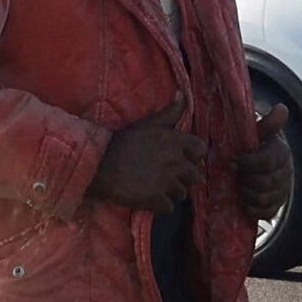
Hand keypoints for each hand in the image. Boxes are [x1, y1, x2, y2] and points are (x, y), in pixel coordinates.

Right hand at [89, 120, 211, 208]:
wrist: (101, 164)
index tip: (184, 159)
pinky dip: (160, 205)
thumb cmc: (123, 142)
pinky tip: (150, 198)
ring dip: (172, 192)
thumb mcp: (148, 123)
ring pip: (182, 193)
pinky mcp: (157, 200)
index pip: (201, 150)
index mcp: (175, 141)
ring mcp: (167, 182)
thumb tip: (183, 95)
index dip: (194, 156)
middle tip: (169, 177)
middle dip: (185, 178)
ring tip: (157, 187)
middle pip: (195, 176)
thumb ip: (169, 113)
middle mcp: (175, 162)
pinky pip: (169, 207)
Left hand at [235, 120, 292, 221]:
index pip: (269, 161)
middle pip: (267, 183)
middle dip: (246, 181)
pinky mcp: (277, 205)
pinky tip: (243, 200)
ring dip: (247, 194)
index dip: (249, 164)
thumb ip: (268, 123)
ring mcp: (283, 190)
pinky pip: (266, 213)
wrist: (254, 163)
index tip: (233, 163)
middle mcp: (286, 172)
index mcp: (282, 152)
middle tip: (234, 177)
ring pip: (266, 199)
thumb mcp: (257, 132)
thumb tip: (283, 108)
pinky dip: (252, 209)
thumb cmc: (253, 145)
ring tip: (237, 187)